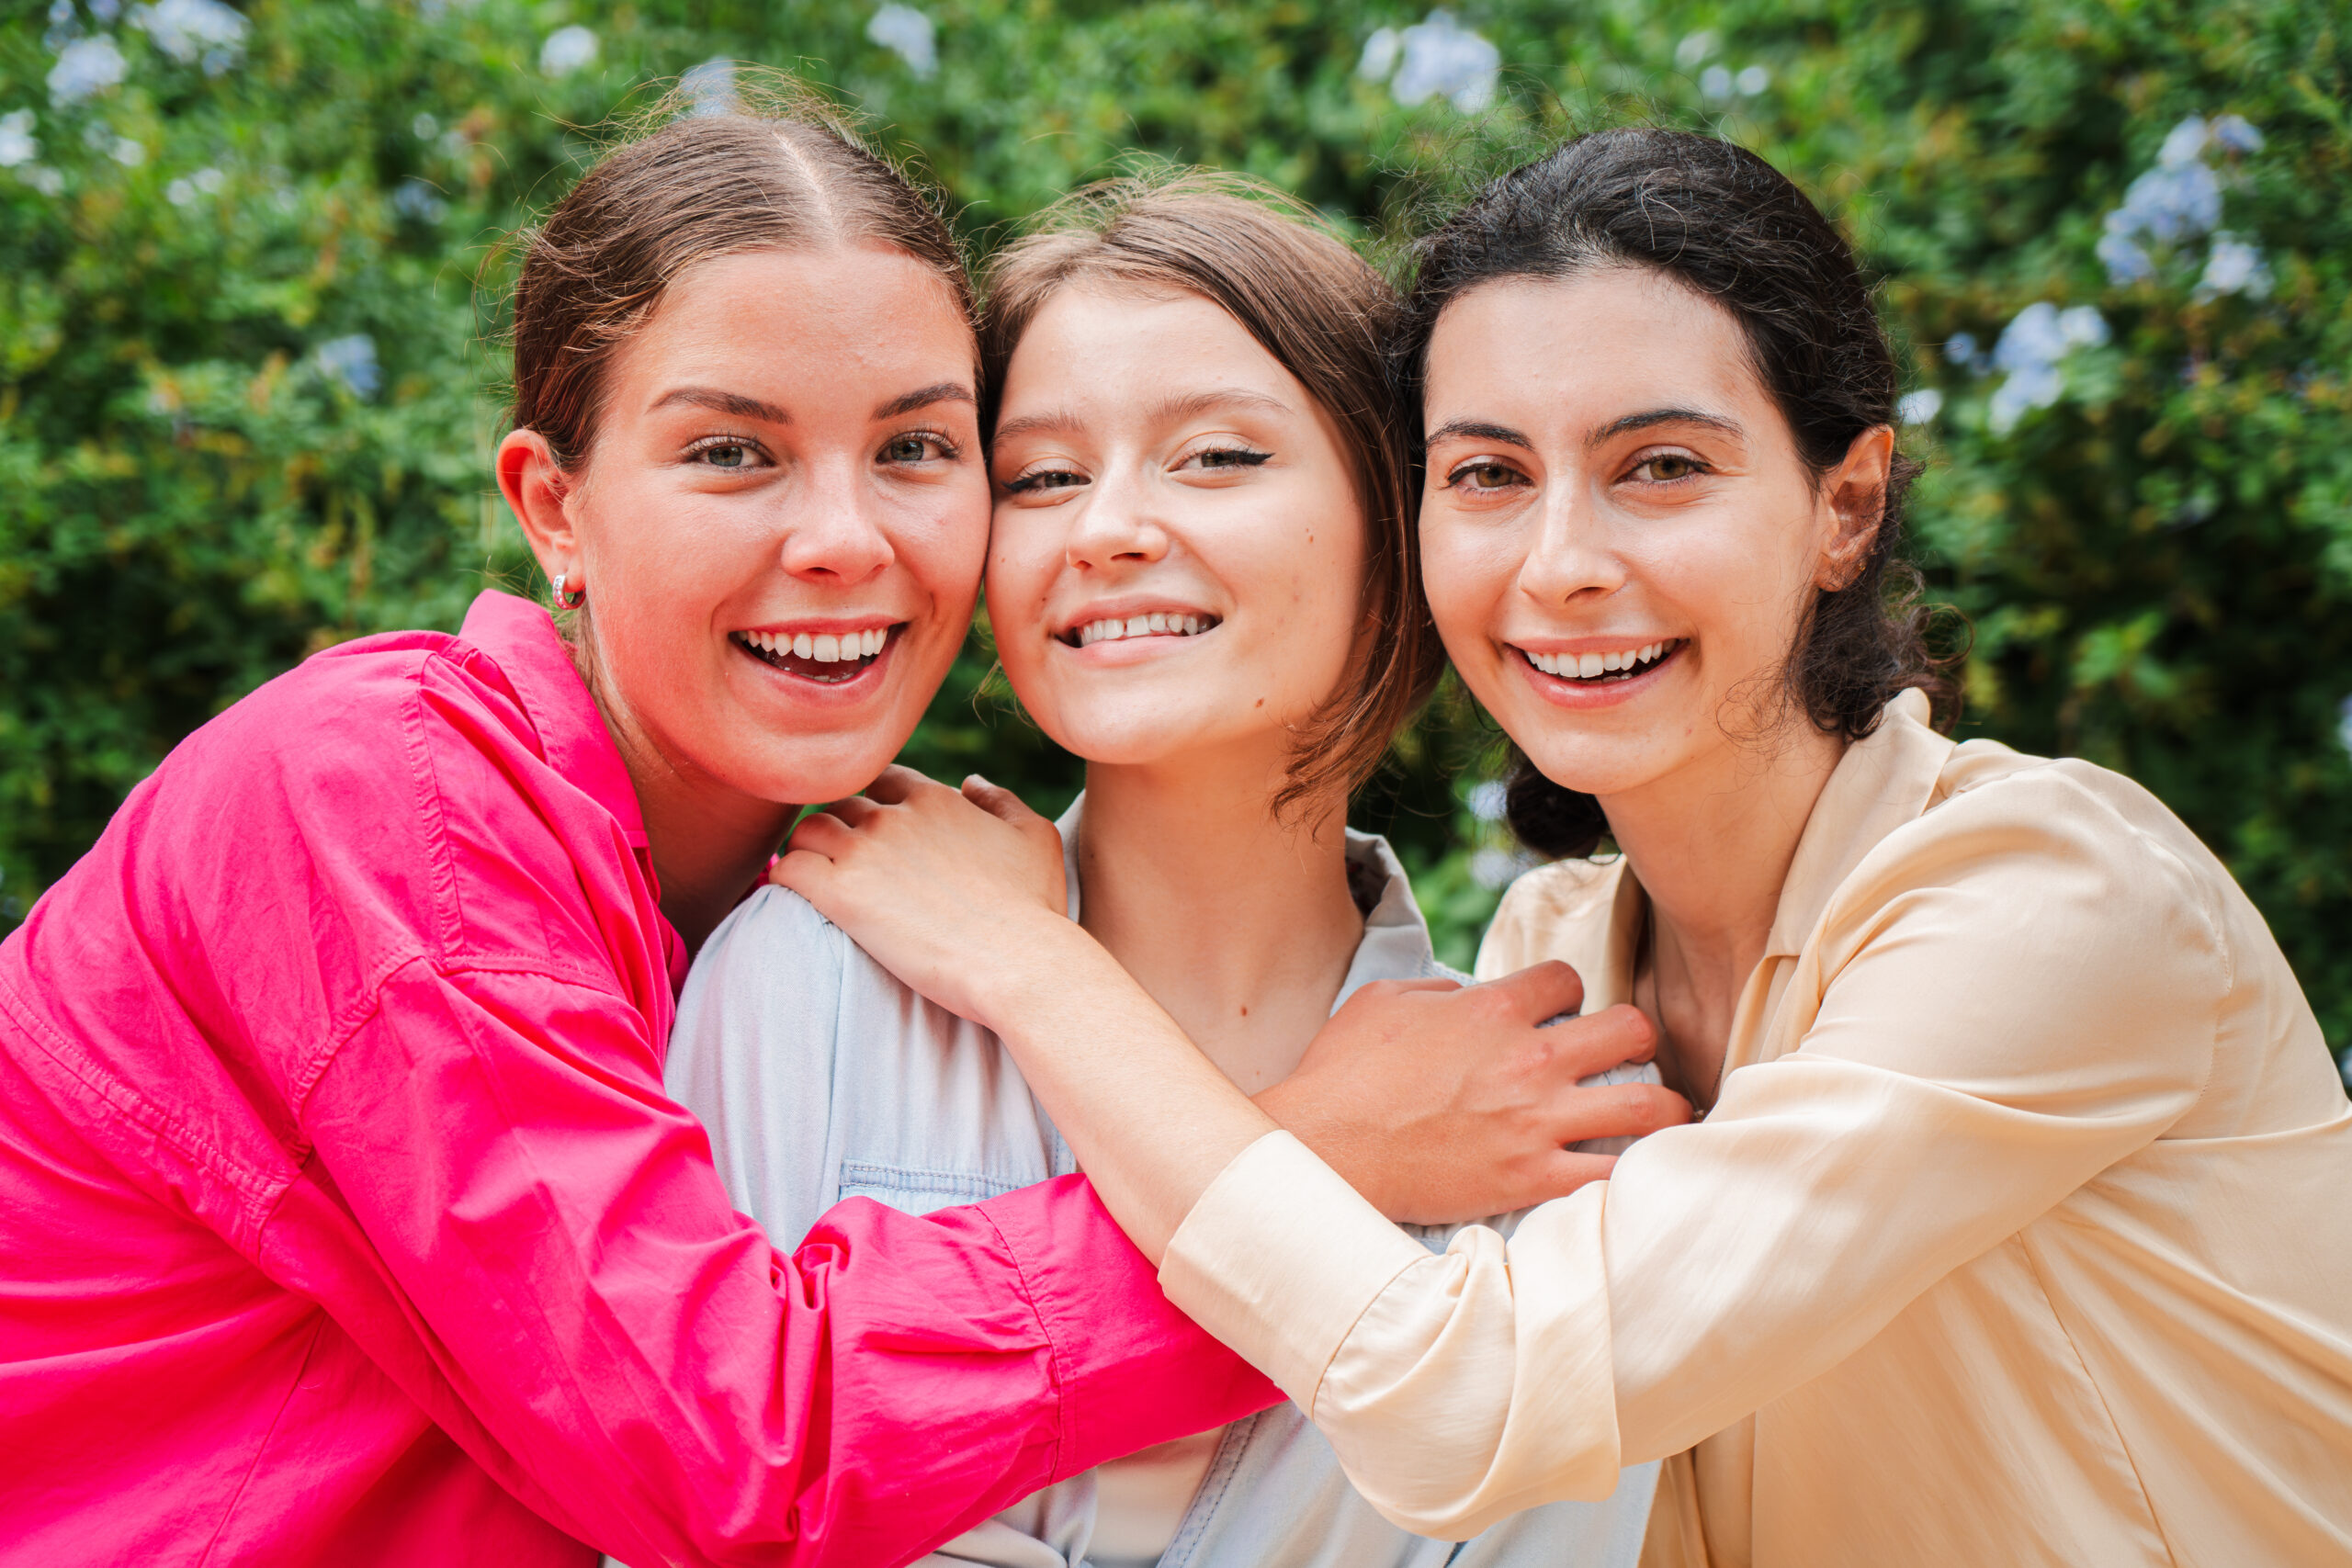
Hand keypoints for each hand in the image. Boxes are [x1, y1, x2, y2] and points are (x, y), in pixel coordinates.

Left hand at [772, 766, 1069, 1024]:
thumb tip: (970, 782)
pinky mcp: (841, 894)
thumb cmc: (1035, 909)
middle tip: (839, 864)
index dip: (873, 805)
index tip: (872, 835)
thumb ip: (1002, 800)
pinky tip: (793, 898)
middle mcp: (893, 816)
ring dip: (807, 851)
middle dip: (837, 829)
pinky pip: (789, 869)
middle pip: (840, 805)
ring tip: (813, 880)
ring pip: (807, 831)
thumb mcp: (1036, 837)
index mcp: (935, 798)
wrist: (1020, 962)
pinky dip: (785, 879)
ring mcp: (864, 852)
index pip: (882, 781)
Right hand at [1255, 961, 1690, 1224]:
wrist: (1323, 1148)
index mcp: (1493, 1008)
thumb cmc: (1342, 1074)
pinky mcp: (1531, 1178)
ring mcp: (1536, 1121)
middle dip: (1636, 1040)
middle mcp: (1529, 1058)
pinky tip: (1631, 1176)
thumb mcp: (1383, 1000)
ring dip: (1663, 1108)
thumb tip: (1469, 997)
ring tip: (1660, 1116)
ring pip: (1648, 1105)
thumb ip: (1440, 991)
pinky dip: (1631, 1177)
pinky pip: (1612, 1177)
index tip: (1558, 1016)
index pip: (1568, 979)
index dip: (1567, 994)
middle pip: (1632, 1028)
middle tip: (1623, 1060)